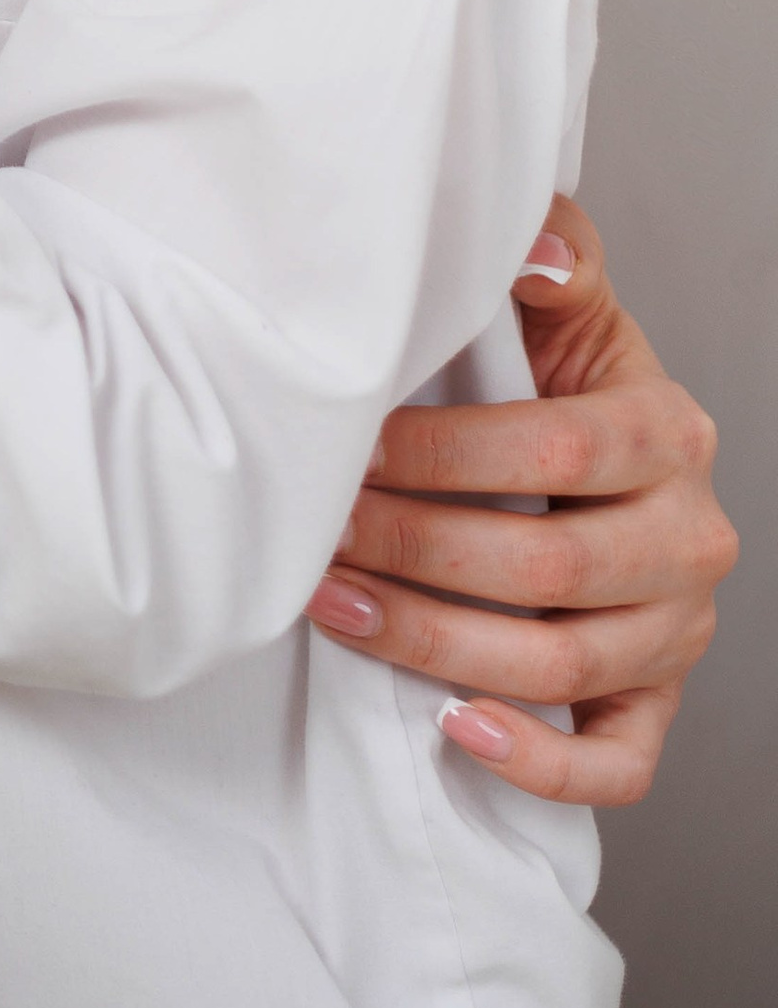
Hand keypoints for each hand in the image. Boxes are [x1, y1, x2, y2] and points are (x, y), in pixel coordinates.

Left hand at [309, 196, 735, 805]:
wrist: (607, 468)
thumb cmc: (565, 387)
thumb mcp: (568, 314)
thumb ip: (558, 261)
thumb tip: (535, 246)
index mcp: (668, 432)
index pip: (556, 451)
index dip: (445, 456)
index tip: (352, 451)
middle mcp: (688, 538)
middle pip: (548, 567)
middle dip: (415, 550)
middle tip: (320, 535)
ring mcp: (676, 631)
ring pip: (560, 666)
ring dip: (434, 644)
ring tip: (336, 609)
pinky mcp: (655, 702)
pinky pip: (617, 762)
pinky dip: (539, 761)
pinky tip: (454, 727)